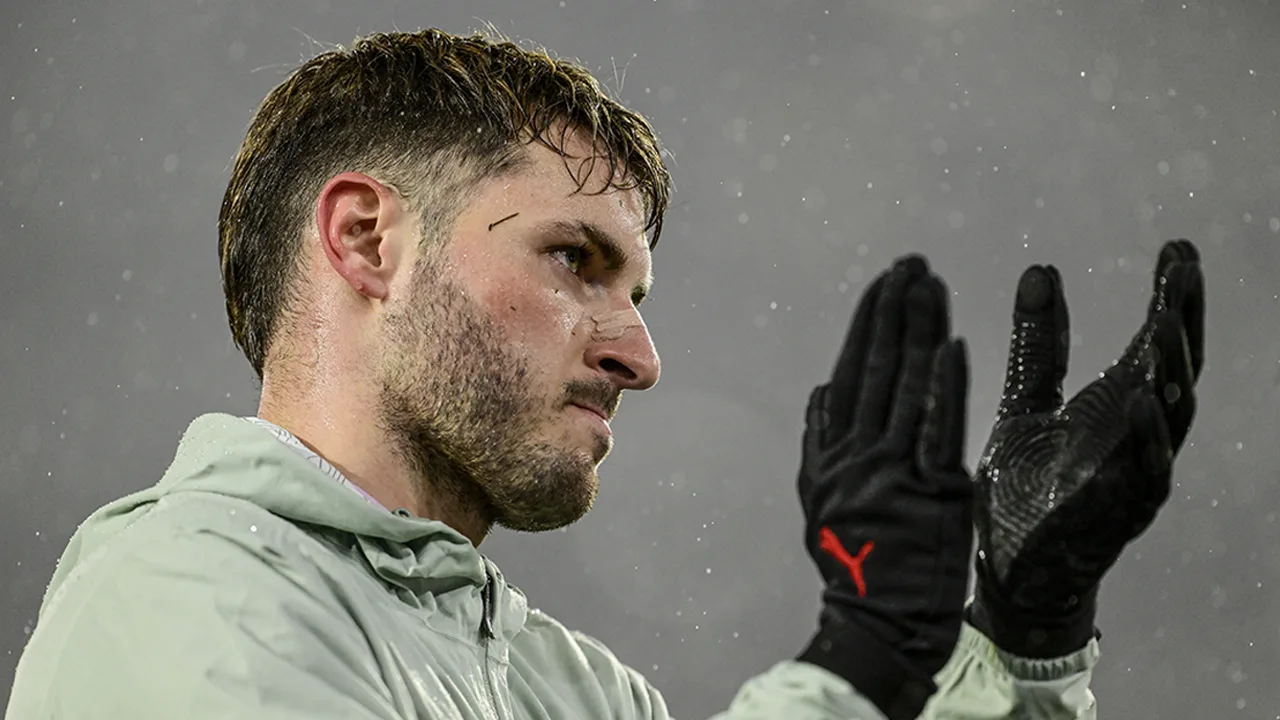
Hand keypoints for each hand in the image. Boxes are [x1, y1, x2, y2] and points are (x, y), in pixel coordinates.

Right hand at [797, 256, 973, 719]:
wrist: (879, 624)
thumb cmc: (855, 566)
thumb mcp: (822, 505)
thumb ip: (819, 446)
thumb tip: (821, 392)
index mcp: (832, 455)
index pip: (850, 372)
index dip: (866, 324)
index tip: (883, 283)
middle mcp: (859, 456)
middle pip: (878, 369)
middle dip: (894, 311)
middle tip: (912, 263)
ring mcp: (894, 473)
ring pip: (908, 388)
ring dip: (919, 331)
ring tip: (930, 284)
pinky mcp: (933, 494)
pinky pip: (939, 430)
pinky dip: (944, 386)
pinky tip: (951, 345)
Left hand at [968, 239, 1204, 657]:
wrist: (1012, 567)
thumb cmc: (1026, 487)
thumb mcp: (1024, 402)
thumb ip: (1037, 345)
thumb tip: (1040, 270)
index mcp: (1115, 404)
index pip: (1153, 341)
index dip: (1170, 296)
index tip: (1178, 248)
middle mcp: (1135, 433)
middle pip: (1175, 368)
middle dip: (1182, 319)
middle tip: (1182, 270)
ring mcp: (1134, 472)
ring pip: (1171, 415)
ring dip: (1172, 368)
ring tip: (1166, 320)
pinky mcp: (1121, 511)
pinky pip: (1148, 473)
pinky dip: (1148, 438)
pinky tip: (1143, 400)